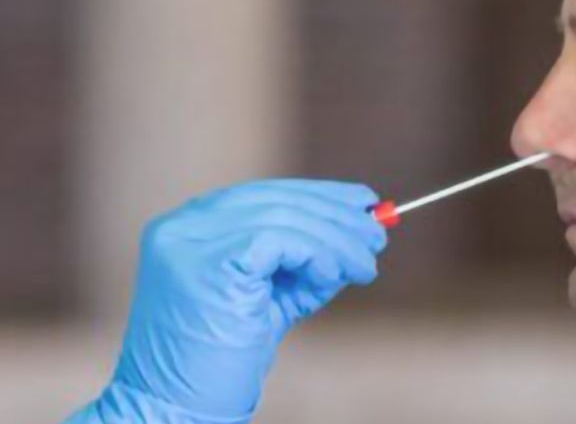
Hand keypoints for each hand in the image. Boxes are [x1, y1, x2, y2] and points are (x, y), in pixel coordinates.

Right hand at [91, 180, 386, 422]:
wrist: (177, 410)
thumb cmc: (223, 358)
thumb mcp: (270, 295)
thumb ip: (304, 259)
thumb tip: (358, 229)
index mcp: (192, 227)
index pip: (264, 195)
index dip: (317, 194)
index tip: (360, 201)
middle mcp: (185, 225)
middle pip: (275, 199)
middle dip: (334, 213)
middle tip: (376, 233)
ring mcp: (190, 240)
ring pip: (283, 216)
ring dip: (336, 238)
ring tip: (366, 263)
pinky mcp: (207, 262)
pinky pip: (278, 239)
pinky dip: (316, 253)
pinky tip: (333, 275)